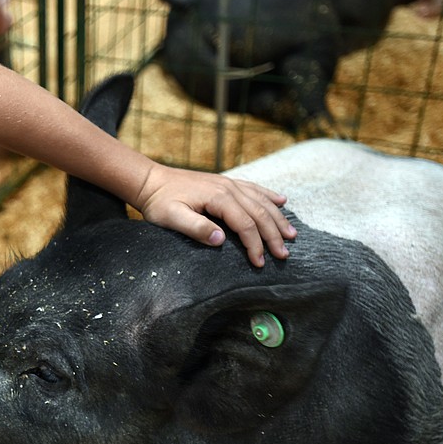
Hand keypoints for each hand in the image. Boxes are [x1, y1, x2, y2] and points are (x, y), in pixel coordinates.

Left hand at [137, 164, 294, 267]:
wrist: (151, 181)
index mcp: (218, 197)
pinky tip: (282, 201)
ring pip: (261, 201)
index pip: (245, 224)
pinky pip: (254, 188)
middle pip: (259, 213)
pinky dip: (269, 196)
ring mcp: (228, 183)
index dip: (255, 244)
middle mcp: (228, 188)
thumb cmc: (159, 202)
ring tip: (291, 234)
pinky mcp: (225, 183)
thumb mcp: (171, 218)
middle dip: (274, 235)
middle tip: (284, 254)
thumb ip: (196, 228)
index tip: (260, 262)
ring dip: (277, 218)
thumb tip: (221, 240)